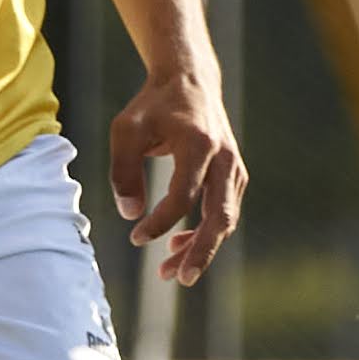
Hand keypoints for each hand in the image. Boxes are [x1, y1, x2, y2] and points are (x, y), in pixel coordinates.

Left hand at [111, 64, 245, 285]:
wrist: (189, 81)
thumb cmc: (153, 105)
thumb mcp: (126, 130)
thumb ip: (124, 171)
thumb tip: (130, 214)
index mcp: (199, 144)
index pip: (183, 196)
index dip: (160, 222)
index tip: (135, 237)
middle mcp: (225, 159)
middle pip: (220, 217)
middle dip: (200, 252)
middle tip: (178, 278)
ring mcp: (234, 168)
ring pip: (224, 220)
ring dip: (201, 248)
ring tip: (170, 271)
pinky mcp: (234, 176)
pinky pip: (223, 212)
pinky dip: (204, 232)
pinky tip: (177, 244)